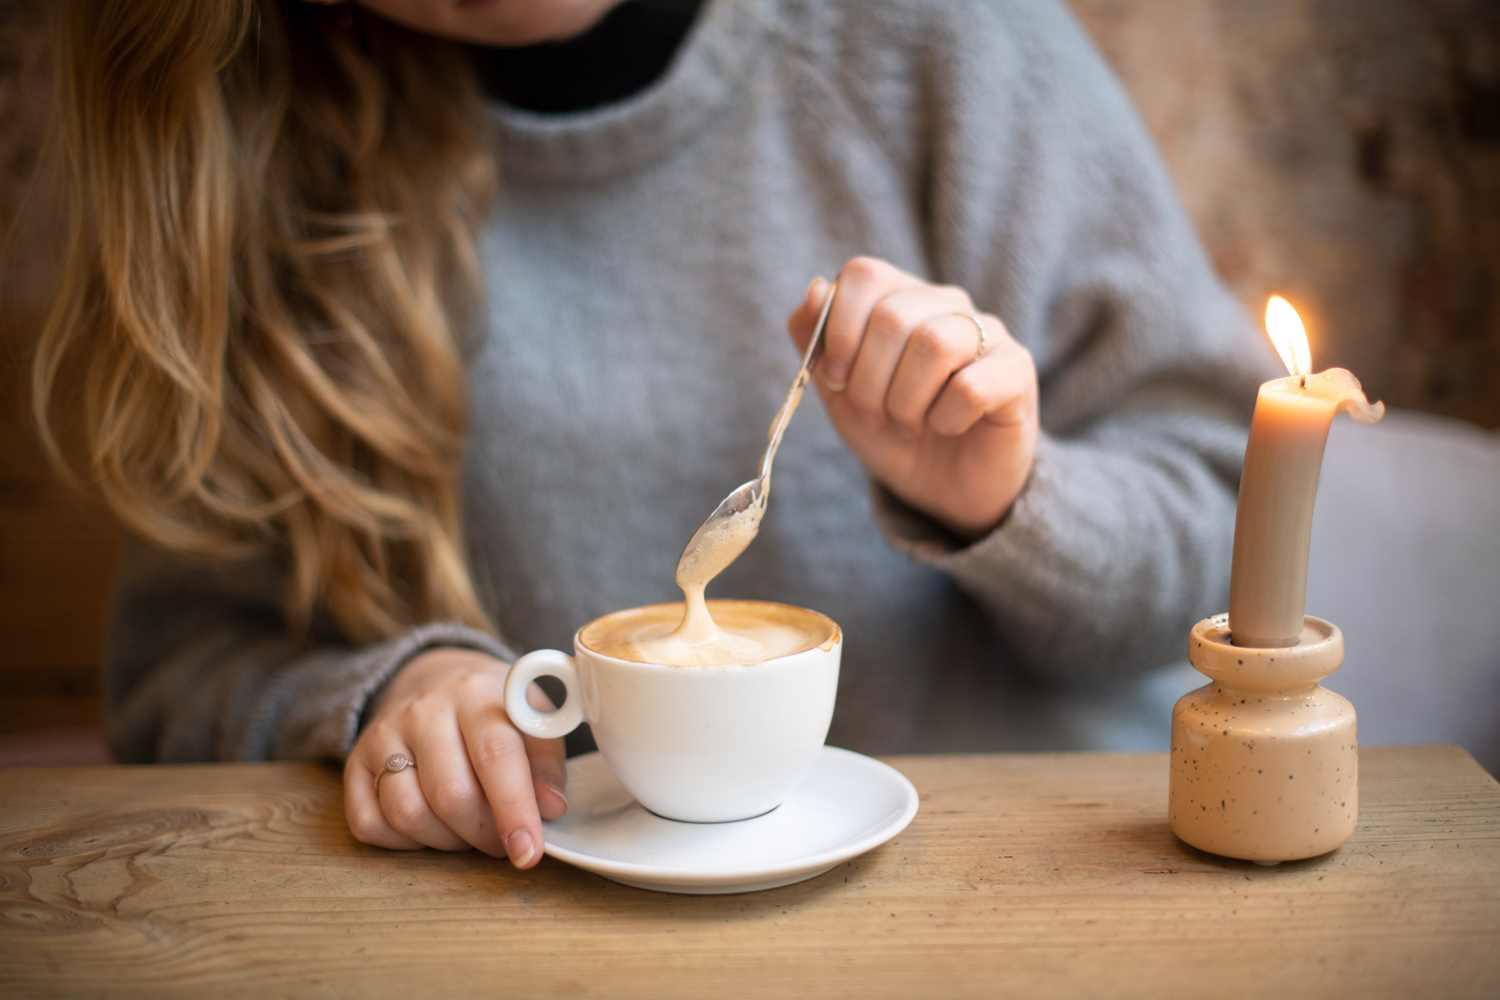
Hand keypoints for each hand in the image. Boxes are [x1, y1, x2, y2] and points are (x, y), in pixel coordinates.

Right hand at [344, 648, 568, 867]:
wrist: (433, 678)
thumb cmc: (491, 706)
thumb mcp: (531, 716)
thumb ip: (546, 760)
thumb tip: (550, 808)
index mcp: (475, 693)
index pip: (495, 756)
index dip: (514, 810)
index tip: (529, 851)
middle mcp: (423, 711)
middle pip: (451, 795)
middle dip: (485, 834)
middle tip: (503, 839)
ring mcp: (382, 736)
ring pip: (408, 814)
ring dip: (447, 841)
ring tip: (469, 829)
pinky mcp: (354, 763)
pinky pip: (370, 823)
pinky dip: (403, 841)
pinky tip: (430, 825)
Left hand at [787, 257, 1037, 538]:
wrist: (944, 489)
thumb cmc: (893, 432)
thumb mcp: (839, 392)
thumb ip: (817, 340)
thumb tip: (815, 289)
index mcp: (901, 298)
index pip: (865, 275)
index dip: (838, 329)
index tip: (835, 378)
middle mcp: (947, 304)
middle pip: (893, 316)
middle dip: (867, 381)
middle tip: (874, 416)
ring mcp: (988, 333)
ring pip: (934, 344)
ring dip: (905, 401)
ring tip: (907, 425)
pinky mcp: (1017, 370)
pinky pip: (971, 386)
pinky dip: (946, 417)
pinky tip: (947, 428)